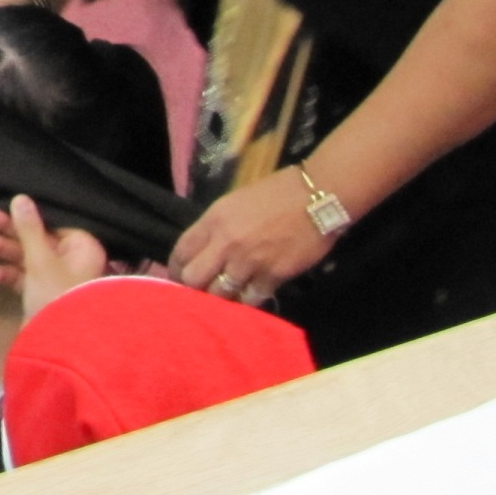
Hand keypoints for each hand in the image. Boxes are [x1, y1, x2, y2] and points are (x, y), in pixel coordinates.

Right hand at [0, 193, 109, 319]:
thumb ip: (28, 229)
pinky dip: (7, 276)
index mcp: (82, 248)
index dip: (26, 215)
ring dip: (2, 251)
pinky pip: (23, 279)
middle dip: (7, 232)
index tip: (3, 205)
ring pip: (26, 258)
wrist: (59, 349)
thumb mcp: (41, 260)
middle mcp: (73, 261)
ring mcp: (56, 280)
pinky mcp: (41, 296)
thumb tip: (20, 198)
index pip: (52, 223)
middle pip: (36, 238)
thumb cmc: (57, 297)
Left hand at [169, 171, 336, 304]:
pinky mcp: (273, 275)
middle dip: (193, 289)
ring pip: (221, 295)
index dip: (176, 269)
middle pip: (194, 279)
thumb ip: (217, 227)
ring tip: (225, 299)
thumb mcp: (236, 203)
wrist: (319, 197)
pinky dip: (249, 301)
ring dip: (221, 298)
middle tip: (200, 293)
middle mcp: (226, 242)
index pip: (181, 252)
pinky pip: (251, 299)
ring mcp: (249, 261)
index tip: (178, 278)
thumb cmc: (278, 193)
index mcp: (214, 220)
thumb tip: (204, 251)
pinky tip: (250, 296)